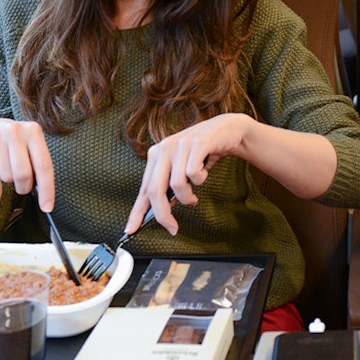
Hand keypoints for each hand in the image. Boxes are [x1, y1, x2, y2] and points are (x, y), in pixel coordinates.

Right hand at [0, 118, 54, 210]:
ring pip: (5, 175)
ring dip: (6, 178)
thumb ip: (39, 169)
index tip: (47, 208)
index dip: (47, 190)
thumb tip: (46, 200)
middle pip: (23, 174)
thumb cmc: (13, 148)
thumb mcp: (29, 150)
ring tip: (4, 166)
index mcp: (33, 130)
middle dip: (24, 187)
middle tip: (22, 186)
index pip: (44, 165)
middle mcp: (14, 129)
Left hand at [127, 113, 255, 235]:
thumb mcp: (182, 168)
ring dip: (188, 197)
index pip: (144, 188)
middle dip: (163, 214)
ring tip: (194, 196)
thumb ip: (169, 186)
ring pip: (177, 184)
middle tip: (173, 227)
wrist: (228, 130)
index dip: (137, 211)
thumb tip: (160, 211)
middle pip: (155, 190)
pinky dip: (201, 180)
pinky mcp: (198, 143)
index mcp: (156, 155)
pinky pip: (194, 173)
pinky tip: (204, 173)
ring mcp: (180, 145)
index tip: (131, 230)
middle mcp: (164, 148)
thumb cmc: (204, 152)